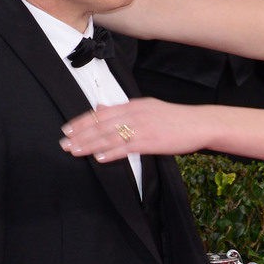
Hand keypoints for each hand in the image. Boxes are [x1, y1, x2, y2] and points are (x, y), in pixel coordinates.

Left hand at [61, 98, 212, 161]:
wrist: (199, 123)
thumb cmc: (175, 119)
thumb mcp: (148, 108)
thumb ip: (124, 110)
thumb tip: (100, 108)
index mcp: (133, 105)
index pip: (101, 113)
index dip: (82, 121)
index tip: (68, 129)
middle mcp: (134, 114)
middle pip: (101, 124)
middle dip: (80, 134)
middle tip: (64, 142)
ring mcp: (142, 127)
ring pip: (110, 136)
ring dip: (90, 144)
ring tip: (74, 151)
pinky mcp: (150, 141)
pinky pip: (126, 147)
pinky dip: (111, 152)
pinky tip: (98, 157)